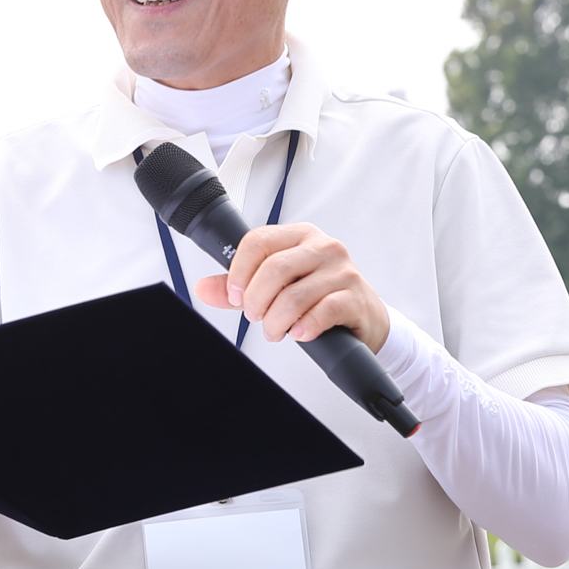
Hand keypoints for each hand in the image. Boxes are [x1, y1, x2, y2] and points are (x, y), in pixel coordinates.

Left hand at [193, 221, 390, 352]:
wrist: (364, 316)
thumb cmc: (320, 295)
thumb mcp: (277, 286)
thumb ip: (239, 287)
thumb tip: (204, 288)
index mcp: (299, 236)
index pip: (258, 241)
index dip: (239, 272)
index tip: (235, 295)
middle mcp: (323, 247)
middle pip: (274, 269)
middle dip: (256, 300)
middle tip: (256, 316)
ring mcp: (342, 271)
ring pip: (295, 295)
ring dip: (277, 321)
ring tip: (276, 331)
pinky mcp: (355, 297)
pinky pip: (323, 311)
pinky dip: (304, 327)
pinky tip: (300, 333)